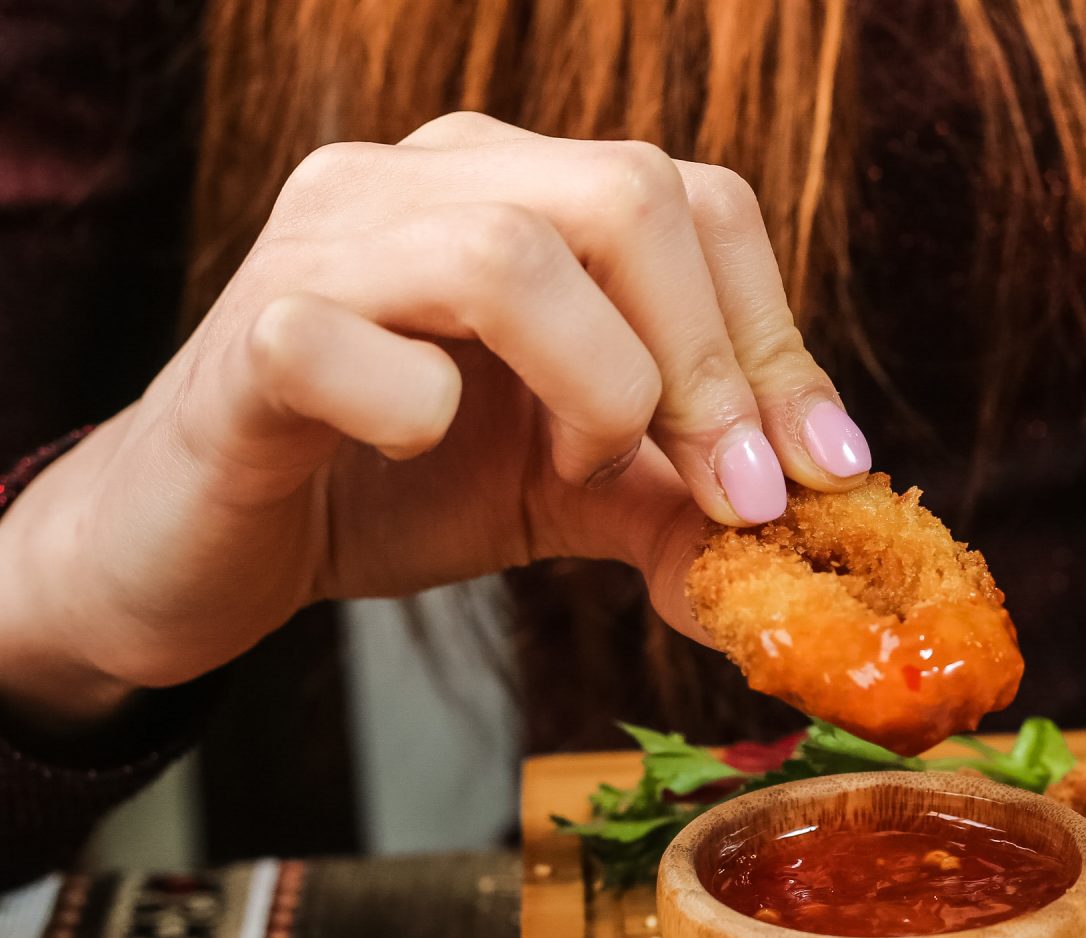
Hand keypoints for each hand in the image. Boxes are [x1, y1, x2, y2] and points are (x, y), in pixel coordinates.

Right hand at [0, 113, 873, 735]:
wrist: (209, 548)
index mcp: (521, 189)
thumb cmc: (393, 484)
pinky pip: (351, 343)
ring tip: (579, 465)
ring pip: (507, 252)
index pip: (700, 203)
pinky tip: (415, 449)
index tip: (823, 474)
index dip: (780, 340)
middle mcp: (424, 182)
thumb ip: (689, 505)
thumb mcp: (577, 492)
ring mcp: (327, 244)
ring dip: (595, 383)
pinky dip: (416, 412)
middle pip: (631, 194)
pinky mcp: (249, 336)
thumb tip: (811, 555)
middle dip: (713, 364)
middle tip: (731, 494)